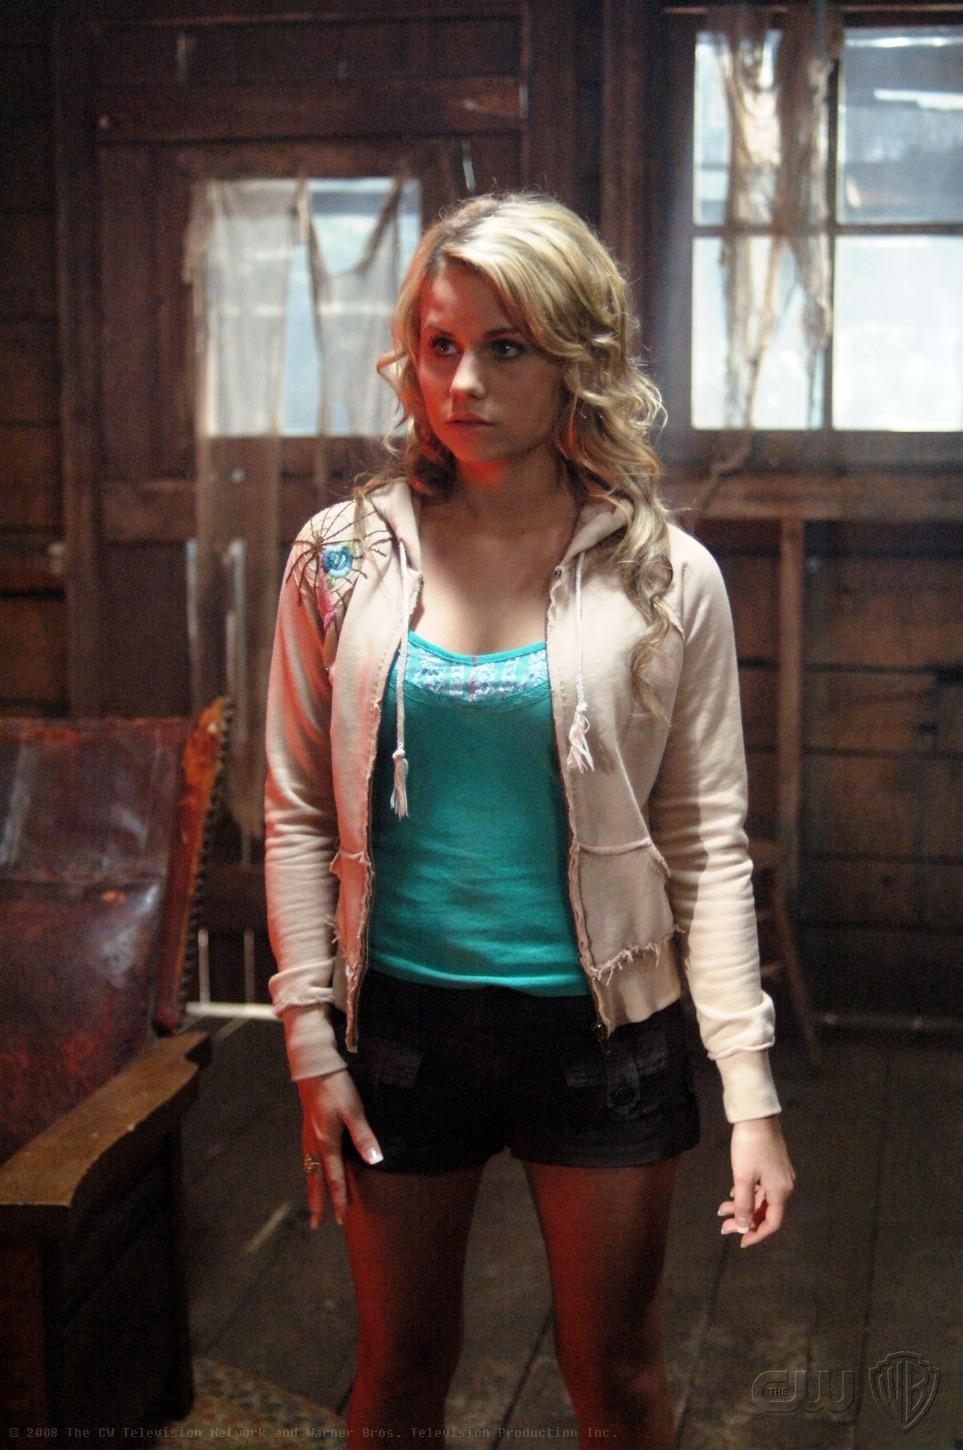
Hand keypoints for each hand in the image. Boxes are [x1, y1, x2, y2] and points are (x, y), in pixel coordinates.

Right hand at [298, 1070, 382, 1228]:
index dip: (338, 1199)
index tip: (340, 1219)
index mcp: (327, 1142)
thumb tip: (375, 1160)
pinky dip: (309, 1172)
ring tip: (313, 1204)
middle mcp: (314, 1143)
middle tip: (317, 1225)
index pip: (334, 1178)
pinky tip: (312, 1171)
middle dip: (318, 1202)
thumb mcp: (354, 1109)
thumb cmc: (336, 1087)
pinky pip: (307, 1158)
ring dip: (312, 1189)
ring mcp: (308, 1136)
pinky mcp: (307, 1127)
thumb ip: (363, 1136)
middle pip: (315, 1180)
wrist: (314, 1068)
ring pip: (309, 1170)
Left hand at [718, 1114, 795, 1246]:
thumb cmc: (750, 1148)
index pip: (772, 1223)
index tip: (739, 1241)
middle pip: (765, 1211)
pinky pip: (760, 1187)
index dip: (756, 1234)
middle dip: (744, 1220)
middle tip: (723, 1225)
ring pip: (760, 1199)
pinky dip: (747, 1194)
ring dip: (743, 1206)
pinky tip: (732, 1194)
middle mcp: (784, 1185)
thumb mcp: (743, 1178)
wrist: (756, 1116)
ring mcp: (779, 1175)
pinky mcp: (772, 1165)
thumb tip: (744, 1227)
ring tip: (721, 1209)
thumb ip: (744, 1205)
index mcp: (781, 1191)